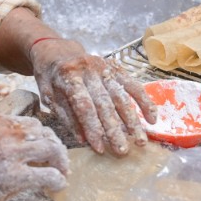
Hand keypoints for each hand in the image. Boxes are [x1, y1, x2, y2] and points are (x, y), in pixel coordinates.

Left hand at [30, 38, 156, 156]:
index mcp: (69, 76)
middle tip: (123, 151)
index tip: (100, 148)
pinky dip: (144, 101)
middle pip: (105, 104)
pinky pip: (133, 84)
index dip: (92, 128)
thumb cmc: (50, 77)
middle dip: (115, 130)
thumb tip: (83, 139)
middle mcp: (90, 71)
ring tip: (140, 140)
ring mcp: (105, 68)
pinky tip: (151, 118)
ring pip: (122, 96)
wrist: (56, 49)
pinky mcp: (116, 68)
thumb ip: (66, 115)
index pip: (84, 106)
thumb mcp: (49, 94)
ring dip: (133, 120)